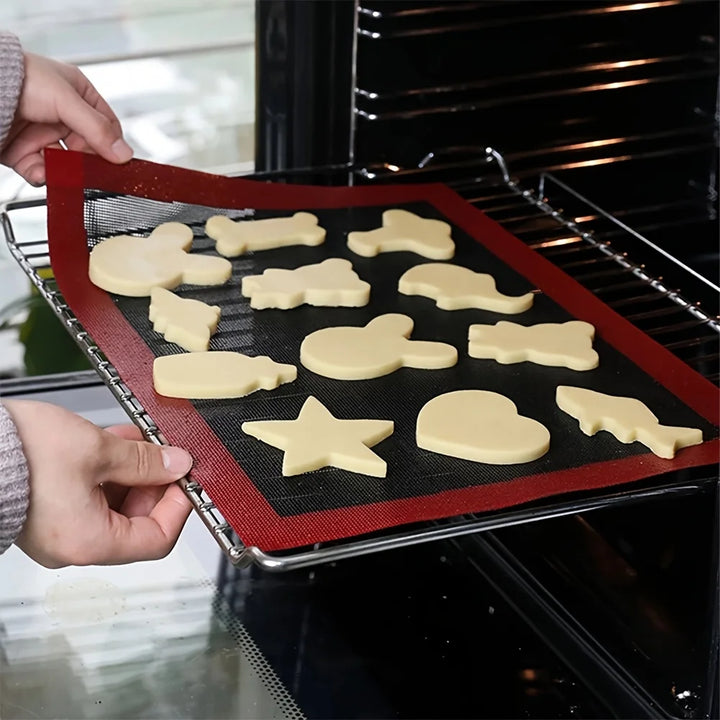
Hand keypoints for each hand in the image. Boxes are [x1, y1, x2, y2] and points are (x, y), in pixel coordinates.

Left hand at [0, 52, 132, 185]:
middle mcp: (61, 115)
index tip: (116, 161)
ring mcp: (42, 134)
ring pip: (65, 163)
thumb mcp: (67, 100)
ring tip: (62, 172)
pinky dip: (43, 175)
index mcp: (76, 95)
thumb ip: (97, 129)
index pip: (106, 126)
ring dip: (65, 172)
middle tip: (90, 172)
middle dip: (87, 162)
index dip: (112, 144)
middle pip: (87, 149)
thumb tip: (123, 153)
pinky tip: (42, 172)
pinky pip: (42, 171)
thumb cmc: (19, 77)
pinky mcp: (24, 152)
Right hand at [4, 400, 192, 567]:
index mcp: (90, 541)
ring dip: (131, 472)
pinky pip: (90, 498)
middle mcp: (73, 545)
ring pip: (114, 506)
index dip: (178, 506)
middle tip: (163, 453)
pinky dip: (106, 473)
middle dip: (153, 483)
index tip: (185, 478)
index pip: (158, 539)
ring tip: (135, 440)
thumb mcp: (98, 450)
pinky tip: (113, 444)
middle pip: (136, 522)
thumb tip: (177, 465)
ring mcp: (59, 531)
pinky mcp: (48, 513)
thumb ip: (145, 461)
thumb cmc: (20, 453)